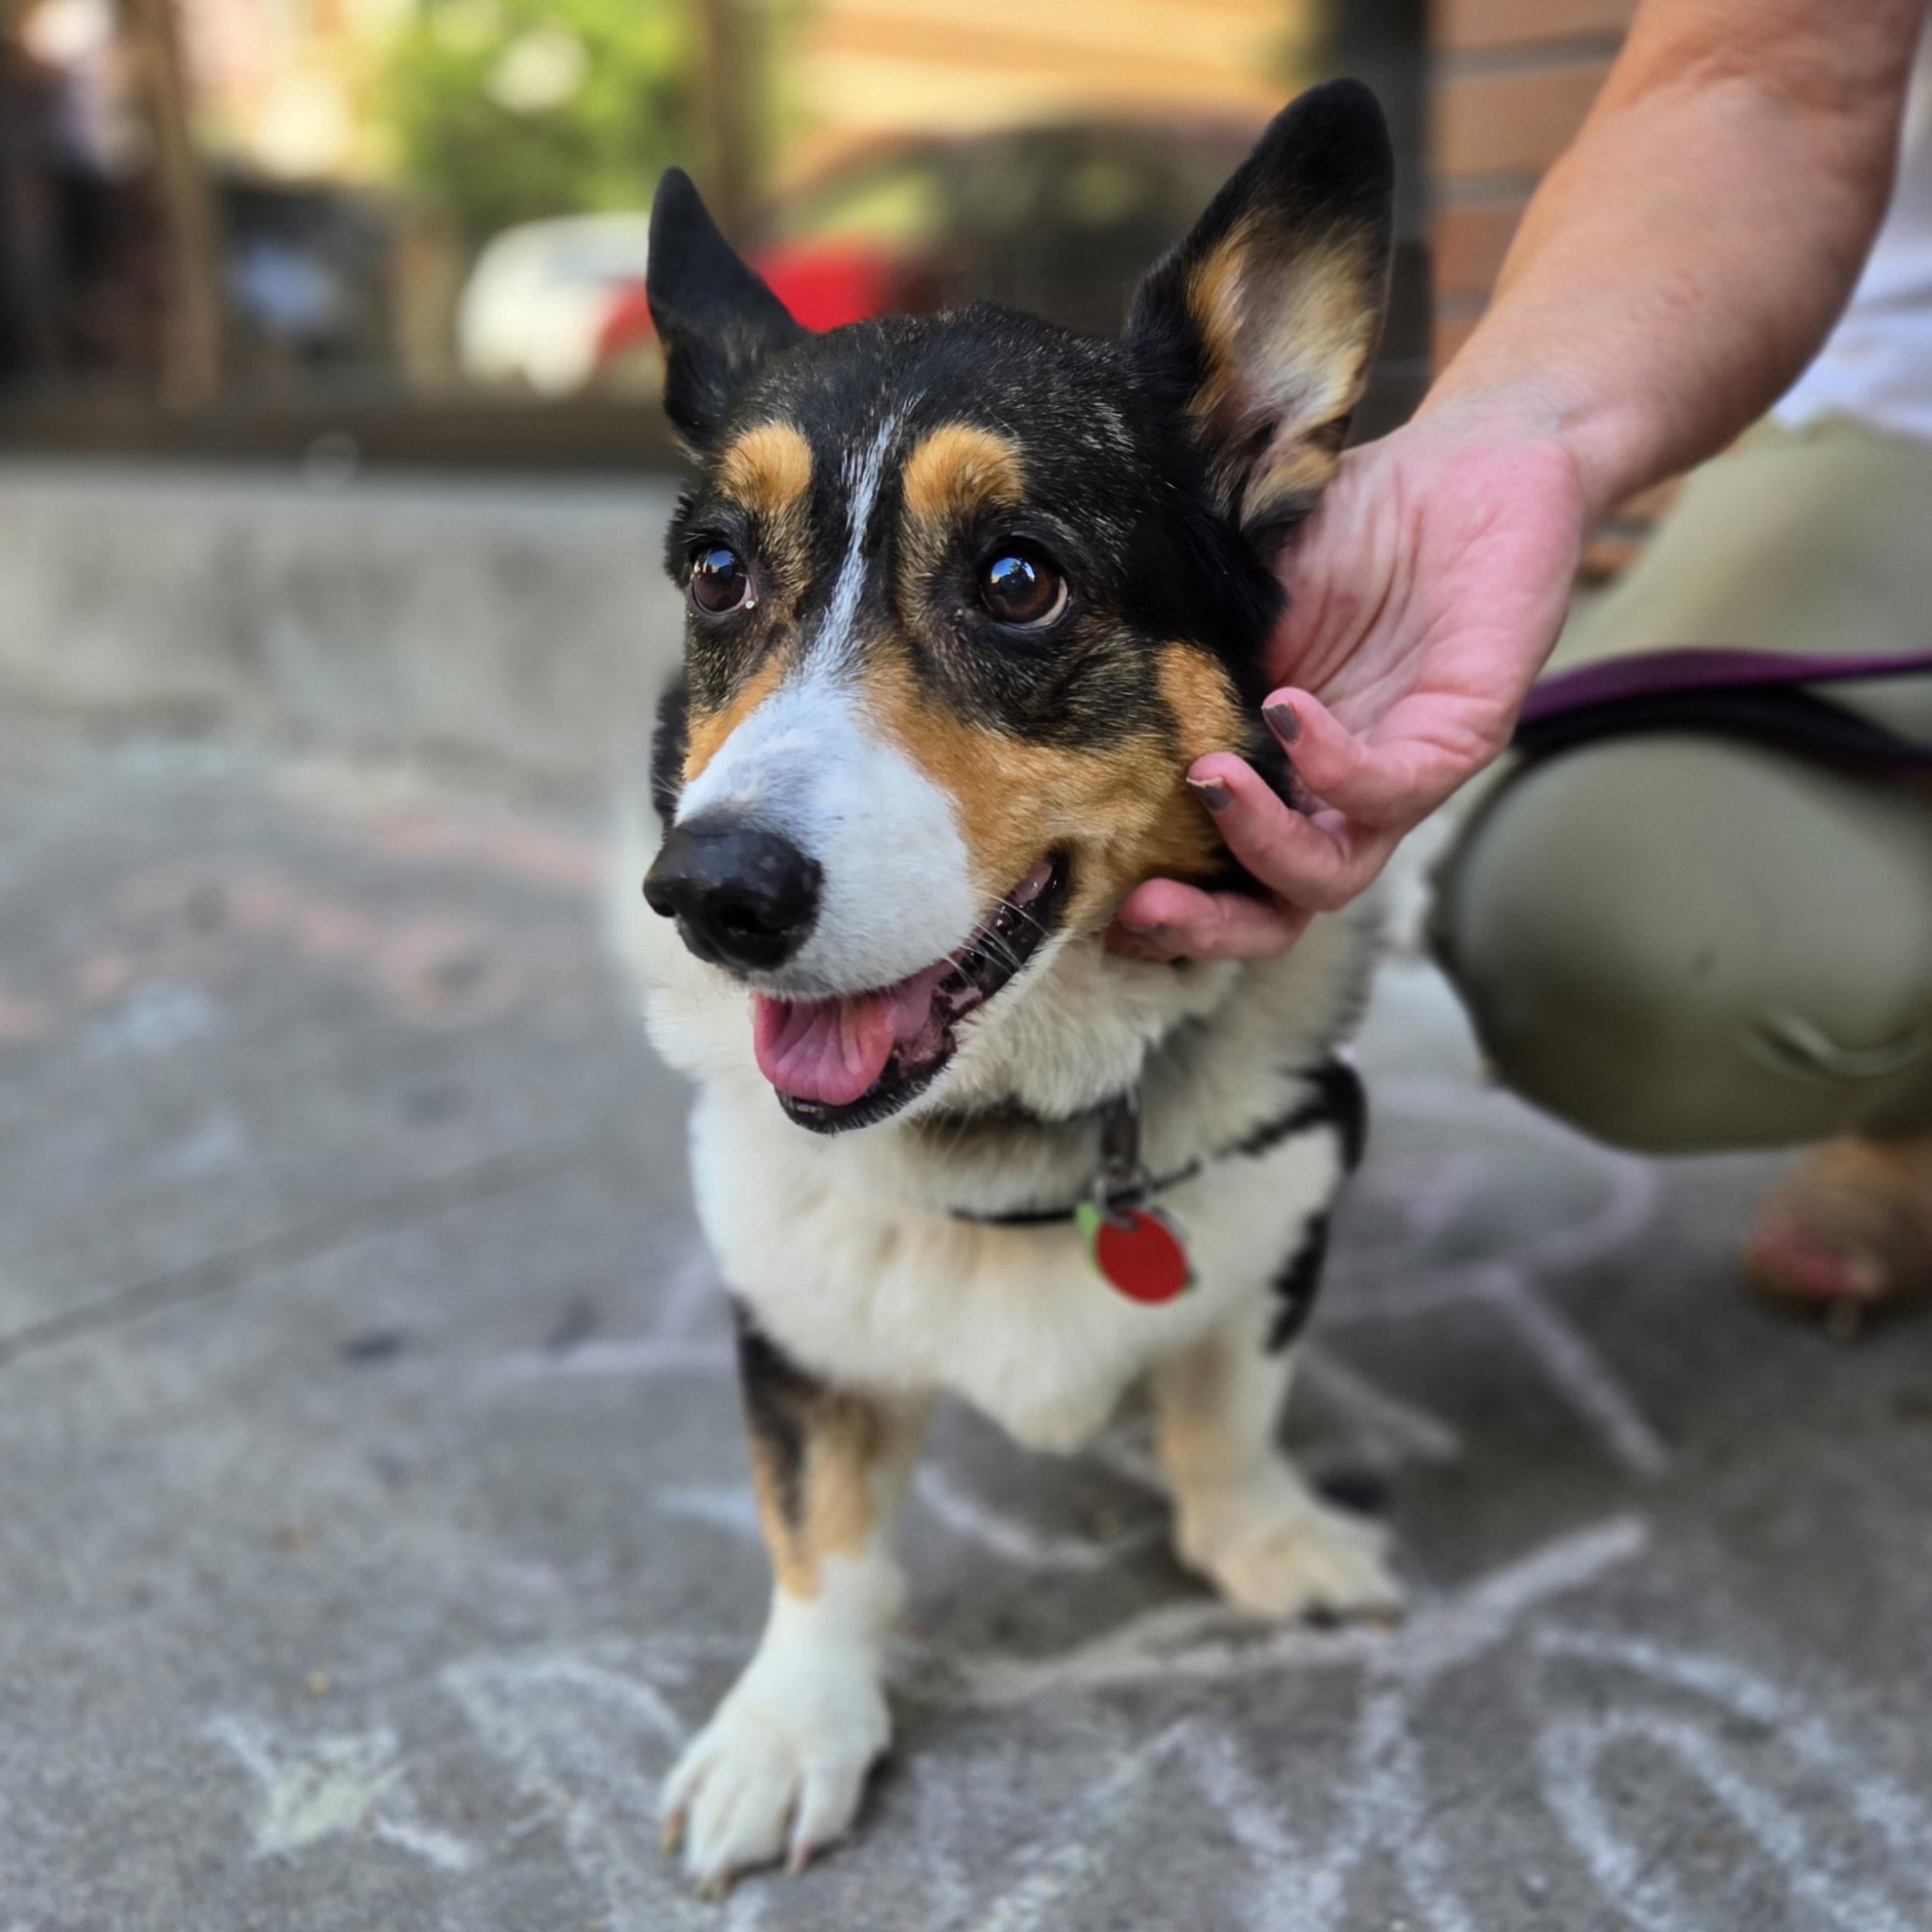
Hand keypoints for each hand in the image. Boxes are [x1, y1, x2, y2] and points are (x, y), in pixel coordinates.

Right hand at [1112, 401, 1589, 959]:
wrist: (1469, 460)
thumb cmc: (1344, 523)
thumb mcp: (1229, 588)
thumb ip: (1168, 642)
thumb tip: (1055, 665)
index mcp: (1266, 768)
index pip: (1208, 868)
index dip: (1153, 899)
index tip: (1082, 896)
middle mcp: (1326, 795)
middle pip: (1269, 910)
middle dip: (1203, 928)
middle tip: (1137, 911)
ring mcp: (1393, 777)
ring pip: (1329, 876)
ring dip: (1260, 847)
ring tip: (1208, 782)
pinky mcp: (1461, 740)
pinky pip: (1392, 790)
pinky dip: (1330, 766)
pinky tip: (1283, 711)